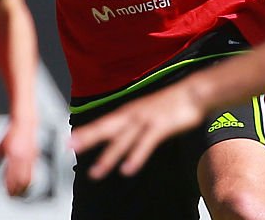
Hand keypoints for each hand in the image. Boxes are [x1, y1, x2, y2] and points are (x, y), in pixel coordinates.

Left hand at [0, 121, 37, 196]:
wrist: (25, 123)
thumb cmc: (13, 133)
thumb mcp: (0, 146)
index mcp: (13, 156)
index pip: (12, 177)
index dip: (9, 187)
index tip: (6, 192)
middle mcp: (23, 158)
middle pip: (22, 181)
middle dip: (17, 190)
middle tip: (11, 195)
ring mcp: (31, 158)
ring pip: (29, 178)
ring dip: (24, 186)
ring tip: (18, 191)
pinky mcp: (35, 157)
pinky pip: (33, 172)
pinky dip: (28, 178)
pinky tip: (24, 180)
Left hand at [70, 83, 204, 178]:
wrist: (194, 92)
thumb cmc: (171, 104)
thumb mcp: (148, 112)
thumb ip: (134, 124)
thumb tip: (121, 134)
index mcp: (130, 111)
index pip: (104, 123)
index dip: (87, 132)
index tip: (69, 141)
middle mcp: (134, 114)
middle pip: (108, 128)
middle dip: (88, 138)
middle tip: (70, 148)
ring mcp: (147, 119)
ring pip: (124, 140)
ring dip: (109, 156)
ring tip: (96, 172)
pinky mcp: (162, 126)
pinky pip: (146, 143)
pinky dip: (136, 156)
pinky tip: (128, 169)